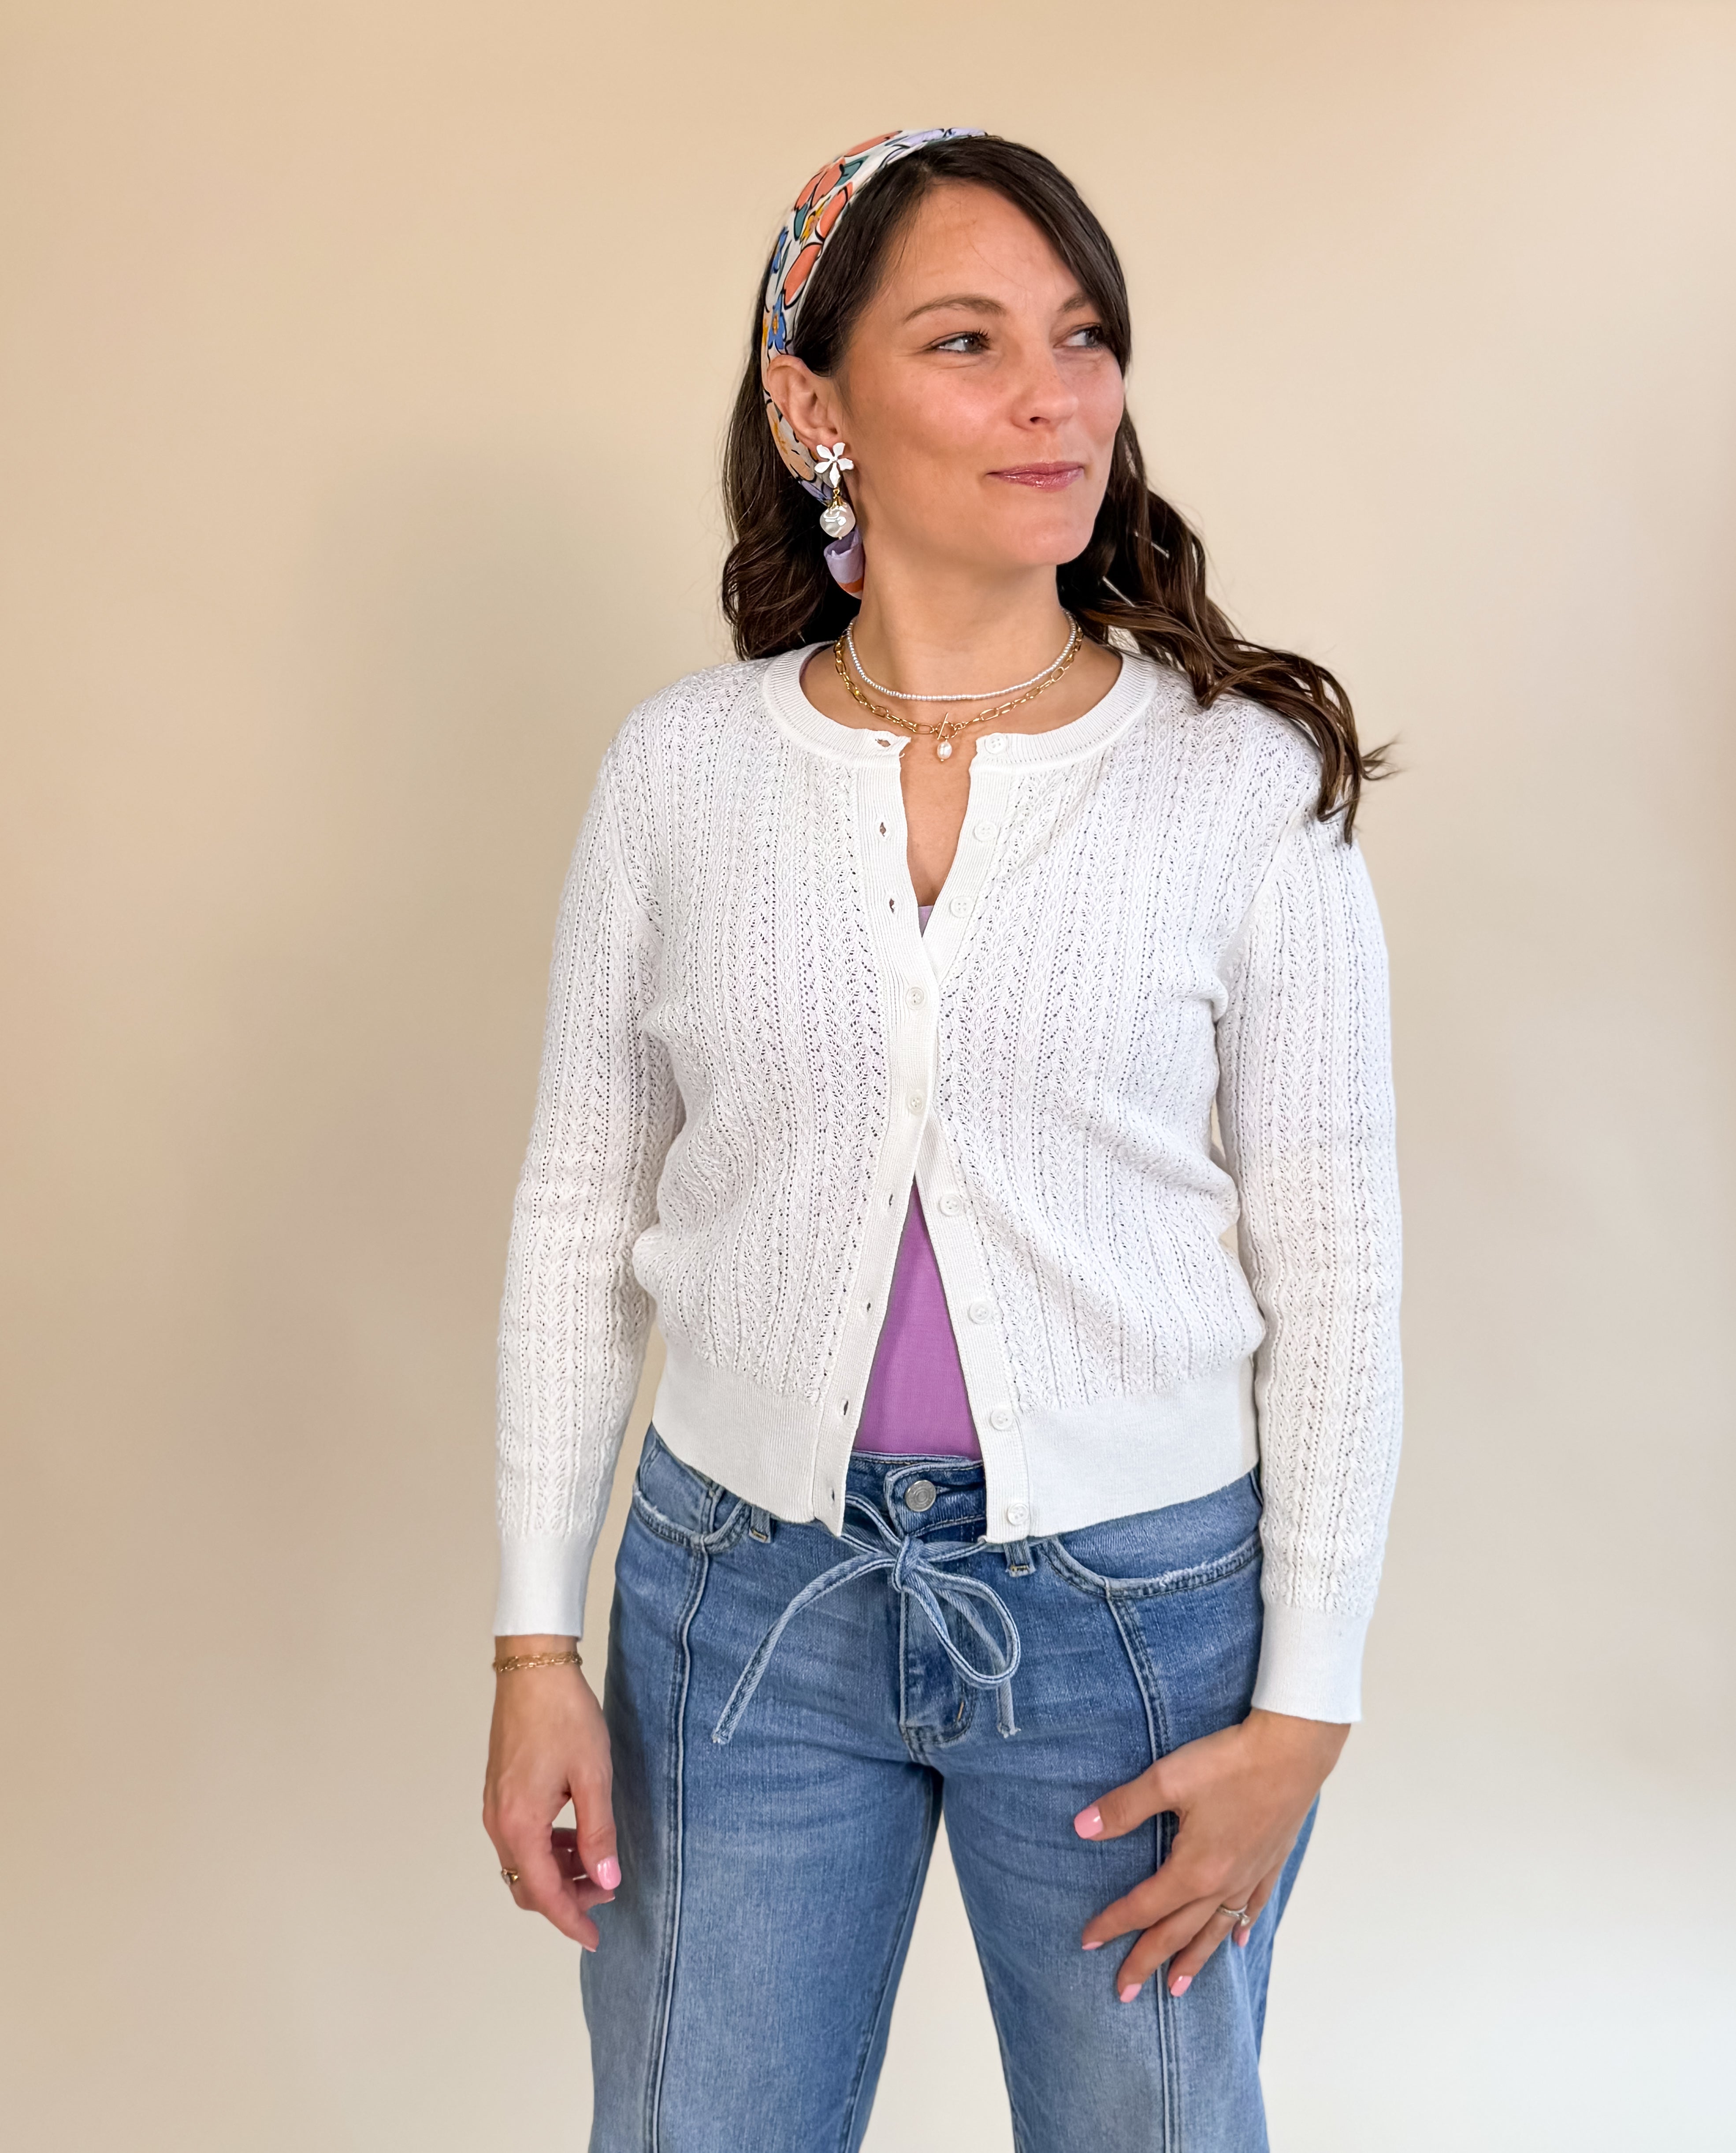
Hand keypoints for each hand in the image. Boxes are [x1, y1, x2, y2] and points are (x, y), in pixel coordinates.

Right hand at [482, 1635, 619, 1947]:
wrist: (533, 1668)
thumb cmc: (564, 1716)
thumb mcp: (593, 1775)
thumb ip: (598, 1833)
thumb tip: (606, 1878)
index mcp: (519, 1824)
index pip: (544, 1893)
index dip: (570, 1920)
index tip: (594, 1938)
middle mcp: (499, 1821)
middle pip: (528, 1885)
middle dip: (566, 1897)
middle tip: (606, 1889)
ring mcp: (496, 1806)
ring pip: (523, 1862)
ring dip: (558, 1871)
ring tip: (597, 1860)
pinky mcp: (500, 1791)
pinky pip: (520, 1838)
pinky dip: (547, 1848)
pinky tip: (576, 1833)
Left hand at [1075, 1708, 1348, 1999]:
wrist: (1292, 1751)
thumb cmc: (1229, 1763)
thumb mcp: (1167, 1779)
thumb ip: (1124, 1807)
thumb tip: (1081, 1828)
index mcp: (1194, 1870)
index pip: (1143, 1907)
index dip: (1112, 1924)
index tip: (1087, 1943)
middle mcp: (1222, 1884)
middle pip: (1177, 1932)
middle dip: (1148, 1962)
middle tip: (1125, 1992)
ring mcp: (1250, 1876)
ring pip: (1215, 1930)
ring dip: (1194, 1959)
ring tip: (1177, 1987)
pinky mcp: (1270, 1862)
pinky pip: (1252, 1906)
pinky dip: (1240, 1926)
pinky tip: (1237, 1940)